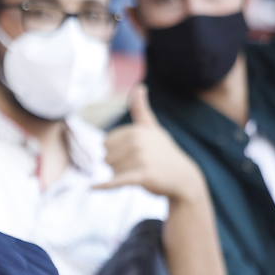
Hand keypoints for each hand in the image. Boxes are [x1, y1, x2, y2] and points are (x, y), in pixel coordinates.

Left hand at [98, 87, 204, 201]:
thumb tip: (139, 86)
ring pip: (113, 171)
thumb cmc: (163, 152)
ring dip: (122, 176)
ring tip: (141, 173)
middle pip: (107, 159)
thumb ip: (141, 109)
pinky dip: (105, 185)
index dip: (116, 153)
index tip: (134, 154)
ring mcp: (141, 158)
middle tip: (138, 166)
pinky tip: (91, 188)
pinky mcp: (143, 175)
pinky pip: (118, 181)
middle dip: (118, 166)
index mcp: (135, 130)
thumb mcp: (152, 127)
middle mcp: (137, 141)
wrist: (183, 177)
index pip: (106, 145)